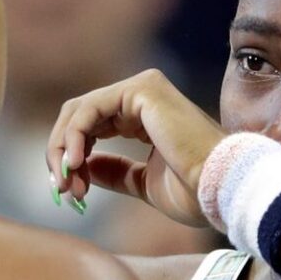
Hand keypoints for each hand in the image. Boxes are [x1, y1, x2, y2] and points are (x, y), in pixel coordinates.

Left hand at [46, 70, 225, 227]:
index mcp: (145, 115)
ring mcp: (142, 88)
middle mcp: (142, 95)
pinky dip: (72, 138)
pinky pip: (88, 109)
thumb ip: (115, 172)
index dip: (72, 157)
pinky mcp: (141, 89)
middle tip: (62, 189)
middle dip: (62, 154)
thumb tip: (85, 168)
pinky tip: (74, 164)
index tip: (68, 191)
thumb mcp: (143, 183)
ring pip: (78, 111)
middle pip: (79, 116)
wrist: (219, 189)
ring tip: (67, 183)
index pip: (91, 126)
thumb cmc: (194, 191)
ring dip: (62, 149)